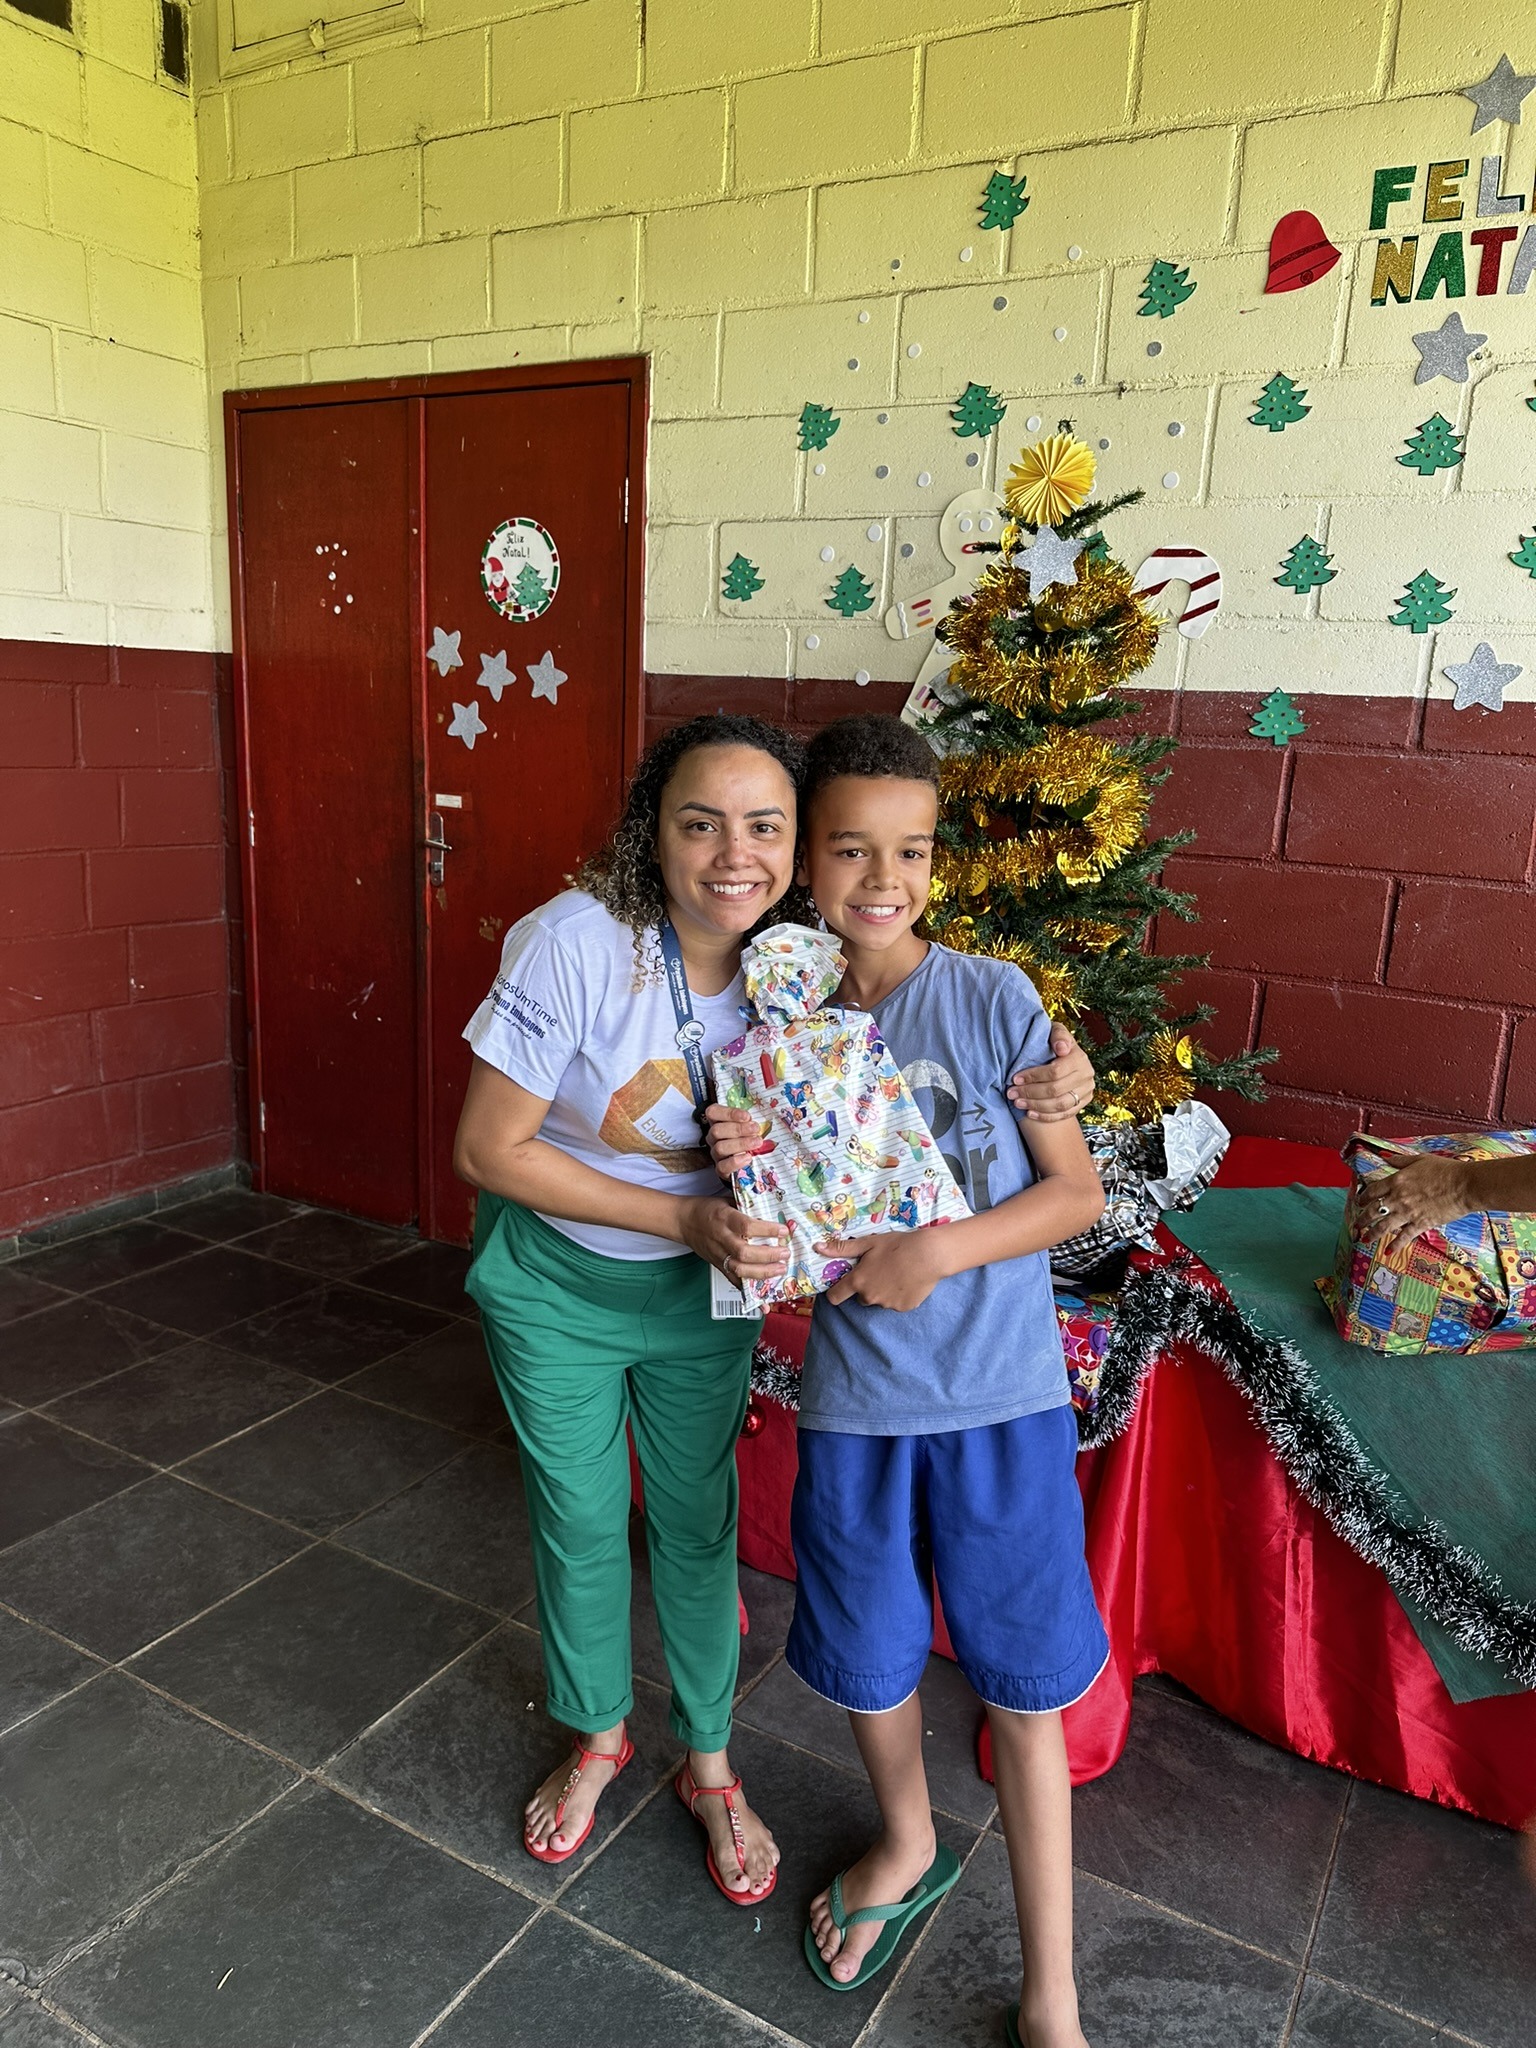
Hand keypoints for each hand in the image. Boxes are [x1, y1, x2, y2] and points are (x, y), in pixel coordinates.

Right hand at [679, 1195, 788, 1281]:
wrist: (683, 1221)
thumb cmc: (707, 1209)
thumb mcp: (727, 1201)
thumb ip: (747, 1209)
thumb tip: (772, 1214)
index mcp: (724, 1218)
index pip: (747, 1226)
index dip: (767, 1230)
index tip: (783, 1231)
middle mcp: (721, 1238)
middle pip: (744, 1252)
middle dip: (768, 1256)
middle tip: (785, 1254)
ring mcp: (718, 1254)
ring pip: (739, 1269)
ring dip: (762, 1272)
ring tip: (779, 1269)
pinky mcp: (716, 1265)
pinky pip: (732, 1279)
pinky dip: (748, 1288)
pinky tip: (762, 1293)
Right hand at [703, 1103, 764, 1181]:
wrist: (749, 1164)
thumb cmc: (749, 1139)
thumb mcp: (749, 1127)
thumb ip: (751, 1121)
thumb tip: (764, 1117)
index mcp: (718, 1123)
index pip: (713, 1113)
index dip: (728, 1113)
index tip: (747, 1116)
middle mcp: (714, 1138)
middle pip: (717, 1130)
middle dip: (738, 1129)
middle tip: (755, 1129)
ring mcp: (716, 1154)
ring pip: (720, 1147)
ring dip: (740, 1144)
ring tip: (756, 1142)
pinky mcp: (721, 1169)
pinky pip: (722, 1166)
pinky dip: (736, 1162)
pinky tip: (748, 1157)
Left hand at [817, 1228, 951, 1310]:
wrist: (929, 1255)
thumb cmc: (897, 1245)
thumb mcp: (869, 1242)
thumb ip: (842, 1248)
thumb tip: (817, 1248)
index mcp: (858, 1281)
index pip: (836, 1296)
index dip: (836, 1292)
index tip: (841, 1287)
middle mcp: (869, 1296)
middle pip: (861, 1297)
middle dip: (866, 1287)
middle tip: (879, 1270)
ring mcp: (887, 1304)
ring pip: (879, 1300)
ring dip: (883, 1291)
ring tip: (896, 1273)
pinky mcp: (903, 1308)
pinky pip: (896, 1303)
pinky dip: (899, 1295)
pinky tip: (907, 1281)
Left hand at [1007, 1023, 1094, 1122]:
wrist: (1066, 1053)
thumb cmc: (1054, 1041)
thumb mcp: (1055, 1031)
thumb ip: (1058, 1035)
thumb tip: (1061, 1048)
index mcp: (1079, 1058)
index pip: (1055, 1072)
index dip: (1033, 1077)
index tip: (1015, 1079)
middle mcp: (1086, 1075)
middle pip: (1056, 1090)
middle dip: (1031, 1093)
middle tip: (1012, 1093)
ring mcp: (1086, 1091)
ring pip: (1060, 1105)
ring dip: (1036, 1106)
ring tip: (1018, 1103)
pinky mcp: (1083, 1102)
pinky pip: (1065, 1114)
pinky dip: (1046, 1116)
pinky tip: (1030, 1114)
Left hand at [1363, 1156, 1474, 1252]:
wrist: (1464, 1185)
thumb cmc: (1445, 1170)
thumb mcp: (1420, 1160)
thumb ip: (1401, 1161)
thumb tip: (1387, 1157)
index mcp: (1397, 1181)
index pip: (1373, 1190)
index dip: (1363, 1197)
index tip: (1359, 1202)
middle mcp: (1398, 1198)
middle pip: (1374, 1210)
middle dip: (1362, 1219)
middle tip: (1356, 1225)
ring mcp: (1408, 1212)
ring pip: (1384, 1226)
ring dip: (1372, 1234)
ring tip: (1364, 1239)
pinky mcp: (1421, 1224)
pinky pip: (1404, 1237)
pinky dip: (1395, 1245)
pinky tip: (1388, 1252)